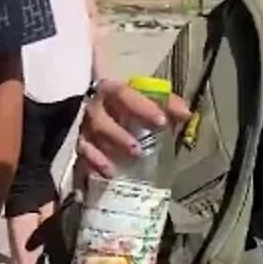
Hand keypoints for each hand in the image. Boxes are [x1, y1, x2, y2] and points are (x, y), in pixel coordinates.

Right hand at [77, 79, 191, 177]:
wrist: (87, 99)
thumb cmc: (120, 98)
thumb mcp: (142, 95)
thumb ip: (165, 103)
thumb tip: (186, 114)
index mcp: (109, 89)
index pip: (124, 94)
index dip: (141, 107)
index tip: (161, 121)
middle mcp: (93, 107)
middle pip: (101, 121)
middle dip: (118, 136)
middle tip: (136, 150)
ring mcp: (81, 125)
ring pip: (88, 139)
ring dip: (101, 154)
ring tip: (115, 169)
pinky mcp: (75, 140)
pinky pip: (81, 154)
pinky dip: (91, 164)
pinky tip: (104, 174)